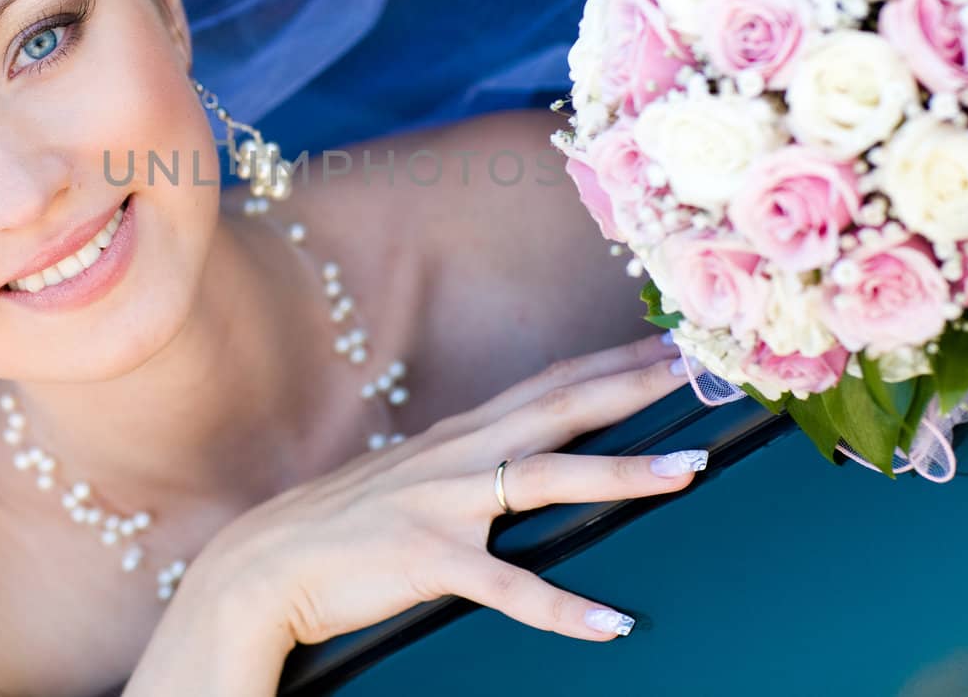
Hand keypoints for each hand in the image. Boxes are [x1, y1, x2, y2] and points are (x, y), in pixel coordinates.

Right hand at [185, 333, 698, 648]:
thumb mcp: (407, 476)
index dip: (609, 361)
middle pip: (561, 407)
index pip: (547, 384)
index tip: (667, 342)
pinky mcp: (428, 559)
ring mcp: (444, 504)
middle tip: (702, 367)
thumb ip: (461, 462)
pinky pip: (508, 587)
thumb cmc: (340, 523)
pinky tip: (612, 624)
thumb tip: (507, 458)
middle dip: (635, 384)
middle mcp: (458, 455)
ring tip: (689, 468)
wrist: (265, 562)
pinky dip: (563, 608)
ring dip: (624, 471)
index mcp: (458, 435)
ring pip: (549, 478)